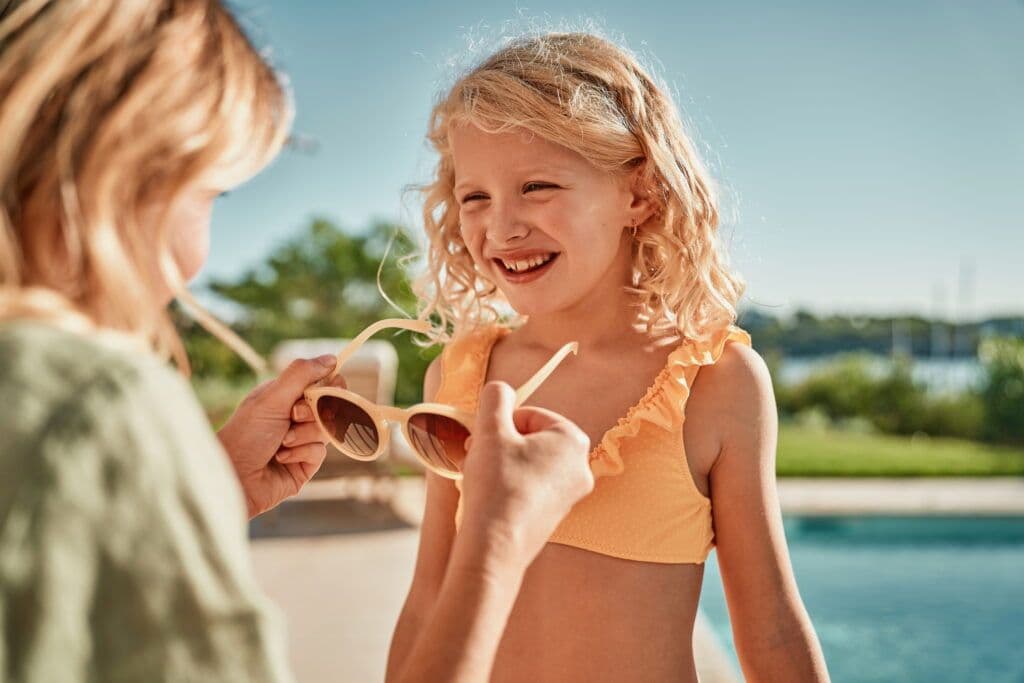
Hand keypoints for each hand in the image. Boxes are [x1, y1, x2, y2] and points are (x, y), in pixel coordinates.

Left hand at [217, 355, 341, 517]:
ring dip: (304, 434)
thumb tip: (332, 358)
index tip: (321, 391)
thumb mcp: (272, 398)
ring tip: (282, 442)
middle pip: (331, 406)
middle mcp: (295, 416)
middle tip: (293, 416)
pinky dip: (302, 453)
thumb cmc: (245, 435)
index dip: (329, 387)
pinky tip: (282, 458)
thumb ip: (301, 374)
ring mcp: (302, 440)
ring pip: (327, 429)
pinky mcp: (305, 464)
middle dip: (313, 412)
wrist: (234, 478)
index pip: (324, 383)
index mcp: (286, 395)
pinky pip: (321, 452)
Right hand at [458, 381, 593, 569]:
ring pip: (528, 464)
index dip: (501, 423)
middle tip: (476, 454)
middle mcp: (580, 468)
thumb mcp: (491, 430)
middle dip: (500, 443)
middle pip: (531, 440)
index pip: (531, 415)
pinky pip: (529, 489)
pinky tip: (489, 497)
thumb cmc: (496, 484)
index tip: (482, 438)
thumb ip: (496, 399)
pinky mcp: (555, 517)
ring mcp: (570, 496)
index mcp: (573, 440)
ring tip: (479, 477)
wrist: (496, 547)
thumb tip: (501, 389)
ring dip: (501, 464)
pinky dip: (508, 487)